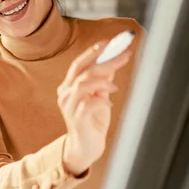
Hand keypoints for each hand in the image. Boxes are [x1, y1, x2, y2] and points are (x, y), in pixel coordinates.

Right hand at [57, 41, 131, 175]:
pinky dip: (101, 99)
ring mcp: (68, 106)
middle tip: (124, 54)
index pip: (79, 64)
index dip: (93, 52)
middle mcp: (65, 94)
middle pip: (83, 71)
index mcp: (68, 86)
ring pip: (82, 84)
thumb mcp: (99, 96)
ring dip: (102, 81)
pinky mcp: (76, 119)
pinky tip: (109, 101)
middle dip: (104, 61)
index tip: (110, 42)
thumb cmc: (92, 120)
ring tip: (115, 86)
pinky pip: (88, 104)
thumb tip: (112, 60)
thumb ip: (102, 80)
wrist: (86, 147)